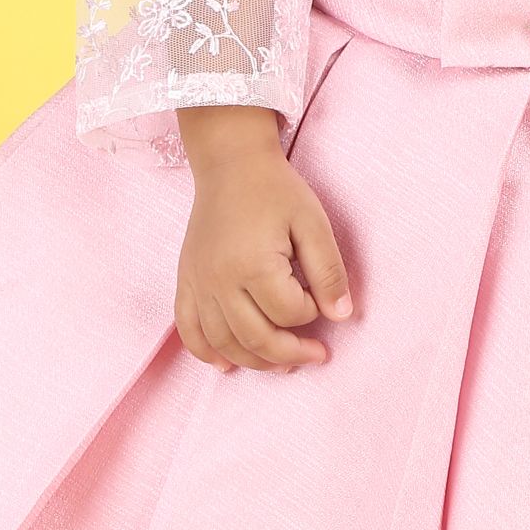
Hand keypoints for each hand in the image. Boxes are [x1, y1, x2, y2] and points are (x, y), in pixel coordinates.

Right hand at [173, 108, 352, 372]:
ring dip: (254, 362)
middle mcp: (219, 280)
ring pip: (223, 343)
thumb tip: (343, 316)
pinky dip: (206, 353)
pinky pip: (189, 330)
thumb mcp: (313, 223)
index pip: (288, 313)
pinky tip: (226, 364)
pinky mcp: (186, 281)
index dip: (312, 313)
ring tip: (281, 364)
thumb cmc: (275, 191)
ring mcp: (198, 283)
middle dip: (290, 354)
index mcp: (253, 265)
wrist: (230, 165)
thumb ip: (329, 271)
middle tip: (316, 355)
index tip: (320, 296)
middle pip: (255, 338)